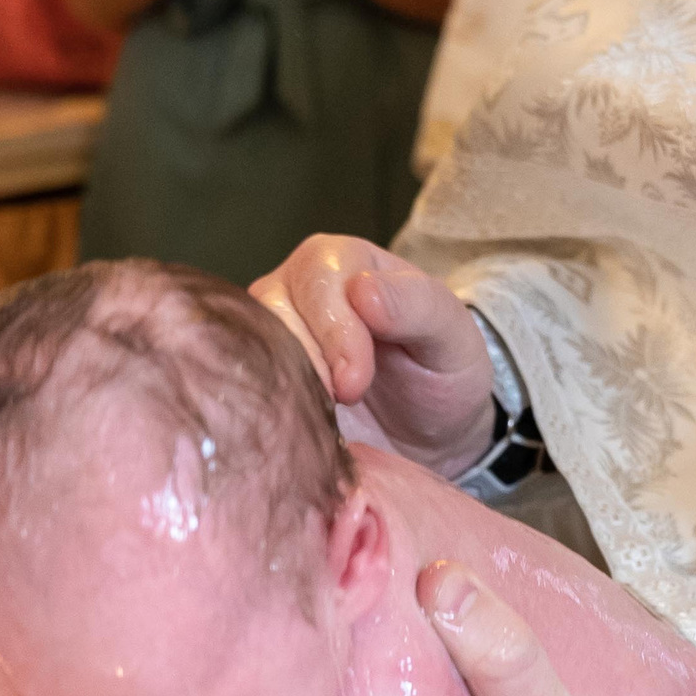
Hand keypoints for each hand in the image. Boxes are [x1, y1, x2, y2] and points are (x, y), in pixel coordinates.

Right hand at [252, 236, 494, 472]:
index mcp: (345, 261)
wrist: (430, 434)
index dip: (333, 331)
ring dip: (285, 385)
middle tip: (341, 403)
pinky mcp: (261, 375)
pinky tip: (300, 427)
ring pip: (251, 346)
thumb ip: (418, 305)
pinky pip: (244, 382)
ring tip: (323, 415)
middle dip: (307, 362)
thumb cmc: (441, 371)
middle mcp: (297, 288)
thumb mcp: (452, 336)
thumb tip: (361, 290)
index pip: (317, 279)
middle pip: (272, 309)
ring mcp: (272, 331)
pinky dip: (270, 405)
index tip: (355, 383)